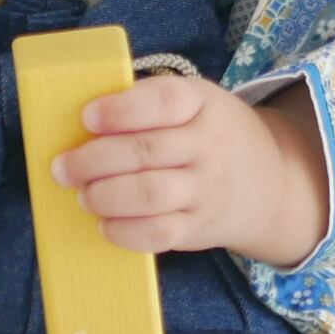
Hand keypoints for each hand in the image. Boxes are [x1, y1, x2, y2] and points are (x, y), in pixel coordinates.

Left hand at [47, 74, 327, 265]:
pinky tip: (104, 224)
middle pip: (145, 152)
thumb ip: (147, 105)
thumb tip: (81, 122)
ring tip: (82, 195)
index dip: (122, 110)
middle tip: (62, 168)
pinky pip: (159, 233)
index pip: (164, 101)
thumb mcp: (194, 102)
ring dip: (105, 196)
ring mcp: (207, 189)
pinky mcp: (200, 226)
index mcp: (201, 103)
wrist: (272, 181)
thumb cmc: (208, 133)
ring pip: (150, 194)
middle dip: (93, 161)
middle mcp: (209, 145)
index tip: (87, 117)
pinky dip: (125, 232)